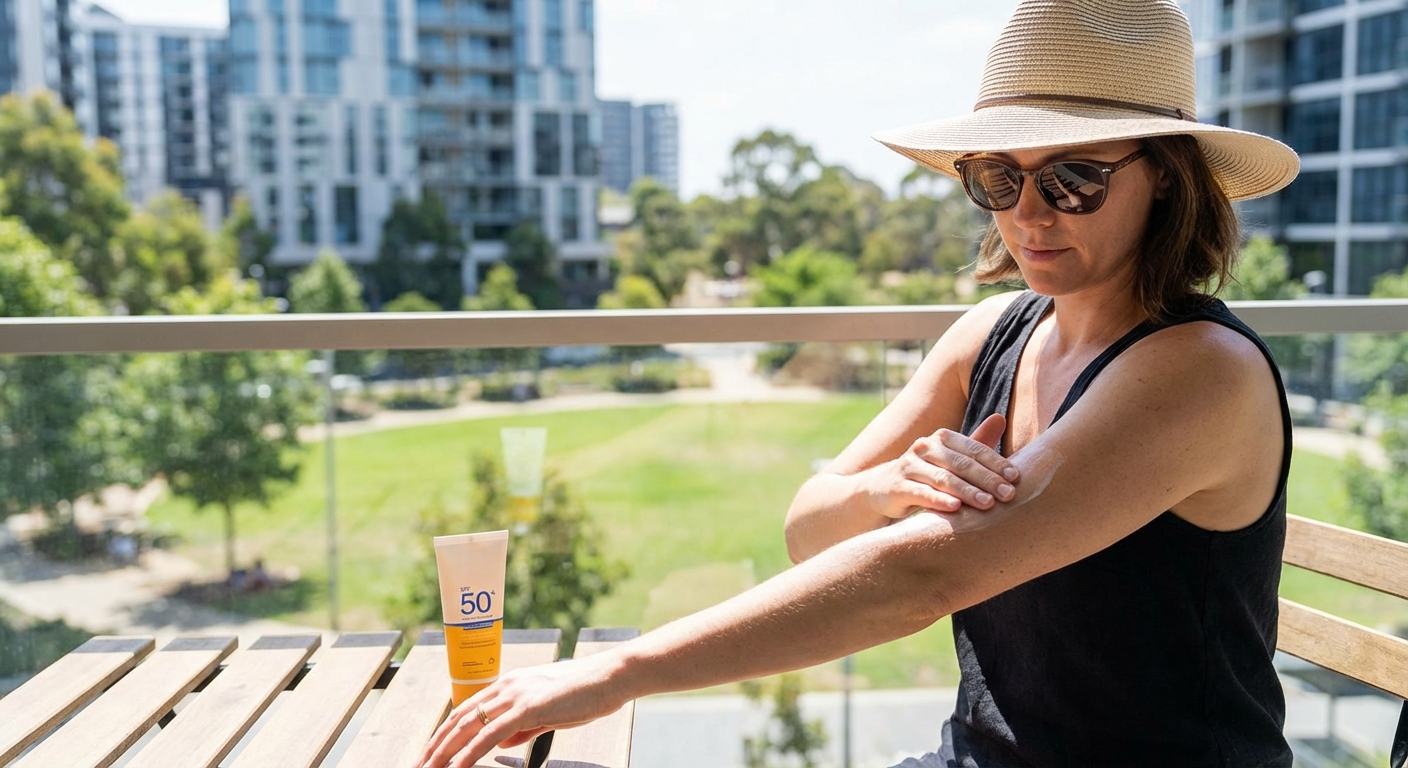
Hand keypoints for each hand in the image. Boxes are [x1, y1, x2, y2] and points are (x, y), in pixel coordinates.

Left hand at [417, 654, 628, 767]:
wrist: (610, 676)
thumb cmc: (585, 693)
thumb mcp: (548, 711)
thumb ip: (523, 726)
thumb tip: (501, 742)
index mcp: (510, 684)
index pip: (466, 710)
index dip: (445, 732)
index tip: (432, 752)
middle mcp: (506, 686)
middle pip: (459, 718)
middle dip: (436, 745)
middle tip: (419, 765)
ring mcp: (515, 696)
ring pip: (469, 726)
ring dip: (445, 751)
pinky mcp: (528, 707)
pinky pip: (491, 734)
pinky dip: (470, 753)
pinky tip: (458, 767)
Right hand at [863, 413, 1017, 518]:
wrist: (882, 489)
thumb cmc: (926, 474)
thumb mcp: (951, 458)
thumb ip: (977, 441)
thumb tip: (1001, 418)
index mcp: (942, 438)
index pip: (974, 448)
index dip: (996, 462)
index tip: (1016, 478)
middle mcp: (924, 447)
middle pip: (961, 463)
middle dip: (987, 479)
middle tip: (1009, 495)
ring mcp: (909, 466)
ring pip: (943, 479)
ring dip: (968, 492)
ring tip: (988, 504)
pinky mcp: (897, 486)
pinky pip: (921, 493)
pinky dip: (939, 500)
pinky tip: (956, 509)